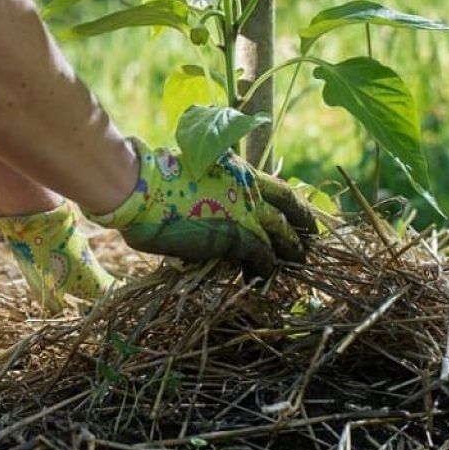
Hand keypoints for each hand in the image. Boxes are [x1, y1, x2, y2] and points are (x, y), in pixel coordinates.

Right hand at [88, 139, 317, 280]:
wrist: (140, 187)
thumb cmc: (153, 180)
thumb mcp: (193, 174)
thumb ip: (213, 187)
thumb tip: (212, 200)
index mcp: (238, 171)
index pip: (280, 189)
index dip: (296, 205)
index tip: (303, 217)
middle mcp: (248, 189)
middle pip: (289, 213)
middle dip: (303, 231)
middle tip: (308, 246)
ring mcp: (244, 213)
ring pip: (281, 237)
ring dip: (291, 252)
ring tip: (296, 265)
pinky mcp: (236, 237)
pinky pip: (262, 258)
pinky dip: (266, 270)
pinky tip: (264, 278)